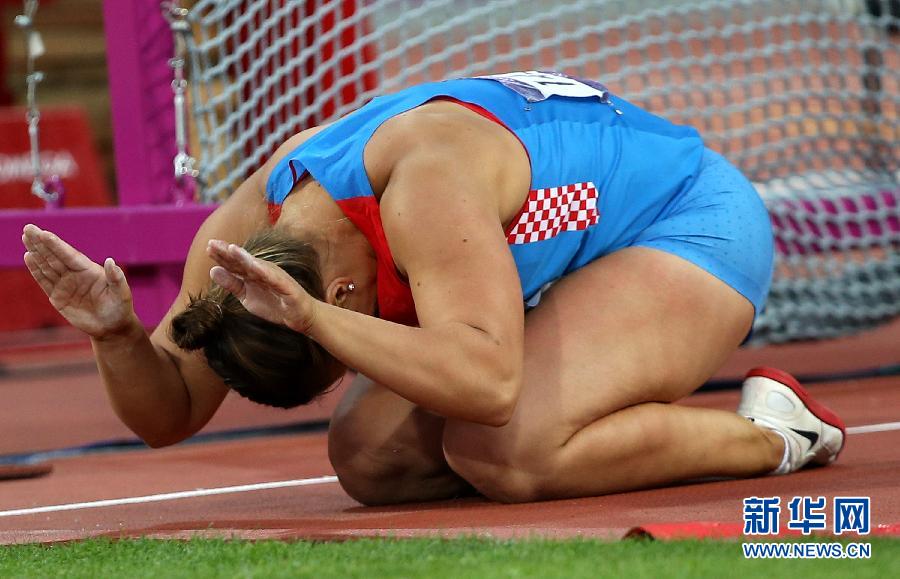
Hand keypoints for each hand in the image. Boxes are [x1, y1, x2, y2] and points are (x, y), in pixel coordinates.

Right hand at [22, 224, 138, 338]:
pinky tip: (28, 257)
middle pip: (55, 256)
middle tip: (28, 228)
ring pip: (47, 265)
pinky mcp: (57, 297)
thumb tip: (110, 261)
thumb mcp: (121, 292)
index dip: (57, 245)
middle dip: (41, 242)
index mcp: (89, 270)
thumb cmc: (120, 307)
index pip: (70, 255)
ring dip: (36, 252)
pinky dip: (35, 270)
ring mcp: (65, 284)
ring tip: (25, 237)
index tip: (44, 233)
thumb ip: (116, 277)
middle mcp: (75, 274)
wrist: (112, 326)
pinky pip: (44, 281)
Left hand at [206, 239, 317, 333]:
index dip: (222, 255)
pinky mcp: (287, 286)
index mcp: (253, 273)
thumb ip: (231, 283)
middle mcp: (263, 271)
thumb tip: (212, 270)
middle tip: (213, 243)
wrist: (299, 316)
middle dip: (229, 252)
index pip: (235, 263)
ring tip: (232, 249)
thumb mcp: (246, 297)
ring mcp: (275, 277)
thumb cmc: (274, 304)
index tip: (208, 247)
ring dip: (245, 257)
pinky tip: (255, 265)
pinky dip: (265, 271)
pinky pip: (275, 279)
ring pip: (258, 266)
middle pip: (244, 260)